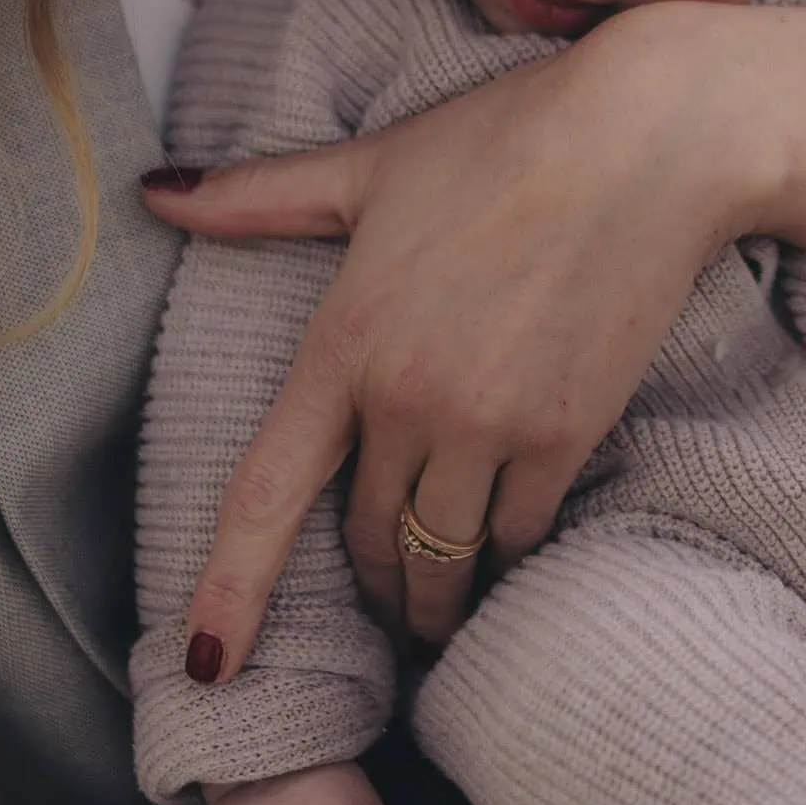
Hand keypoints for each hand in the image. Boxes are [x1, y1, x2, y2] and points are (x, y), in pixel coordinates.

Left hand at [142, 0, 805, 672]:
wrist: (650, 145)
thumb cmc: (507, 139)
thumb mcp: (374, 166)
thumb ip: (259, 196)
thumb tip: (155, 192)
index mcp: (344, 341)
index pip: (265, 495)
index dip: (229, 590)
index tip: (203, 665)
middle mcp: (408, 401)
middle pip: (368, 539)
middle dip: (371, 587)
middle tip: (381, 611)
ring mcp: (490, 425)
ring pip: (443, 557)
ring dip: (435, 601)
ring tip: (437, 621)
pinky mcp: (566, 434)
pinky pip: (518, 534)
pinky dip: (506, 559)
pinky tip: (505, 566)